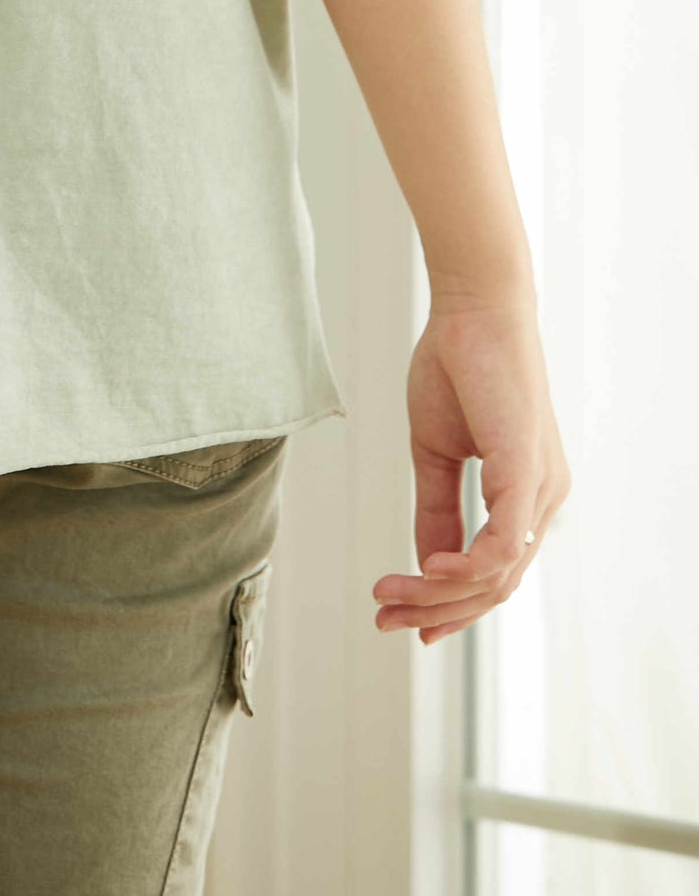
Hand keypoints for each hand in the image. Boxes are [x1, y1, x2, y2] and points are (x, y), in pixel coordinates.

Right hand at [373, 292, 569, 644]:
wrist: (471, 309)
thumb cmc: (456, 367)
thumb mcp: (435, 452)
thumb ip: (437, 510)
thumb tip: (426, 566)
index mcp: (526, 495)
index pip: (493, 573)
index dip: (448, 603)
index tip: (400, 616)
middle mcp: (543, 500)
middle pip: (494, 586)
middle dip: (437, 609)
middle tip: (384, 616)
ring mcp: (540, 489)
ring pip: (496, 575)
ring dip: (438, 592)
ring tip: (389, 594)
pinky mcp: (527, 471)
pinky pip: (504, 544)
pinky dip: (466, 567)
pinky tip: (428, 570)